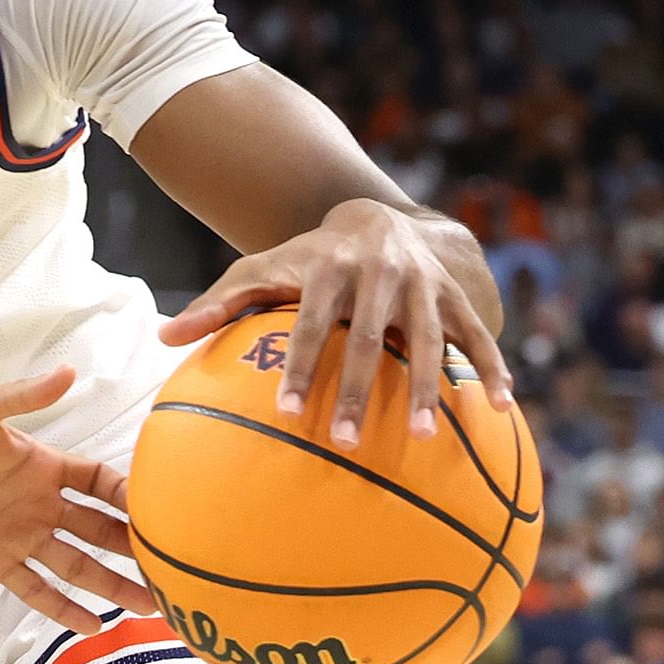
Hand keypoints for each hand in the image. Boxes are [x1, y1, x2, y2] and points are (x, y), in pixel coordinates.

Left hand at [0, 368, 147, 634]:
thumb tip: (68, 373)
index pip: (101, 482)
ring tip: (150, 606)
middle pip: (100, 530)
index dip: (131, 495)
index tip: (164, 511)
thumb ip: (21, 398)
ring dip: (112, 585)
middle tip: (178, 570)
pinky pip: (35, 589)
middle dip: (137, 549)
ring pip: (77, 566)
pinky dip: (62, 609)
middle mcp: (41, 503)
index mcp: (44, 465)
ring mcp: (20, 536)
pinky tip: (92, 627)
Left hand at [161, 197, 512, 448]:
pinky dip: (492, 370)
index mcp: (328, 270)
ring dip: (428, 390)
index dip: (299, 367)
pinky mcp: (456, 297)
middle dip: (358, 392)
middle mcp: (380, 275)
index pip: (310, 325)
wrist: (377, 219)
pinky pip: (478, 336)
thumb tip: (163, 336)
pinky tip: (500, 411)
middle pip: (369, 341)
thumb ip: (217, 303)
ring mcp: (423, 285)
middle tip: (345, 444)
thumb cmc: (306, 260)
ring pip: (429, 341)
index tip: (286, 412)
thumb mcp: (260, 270)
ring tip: (420, 439)